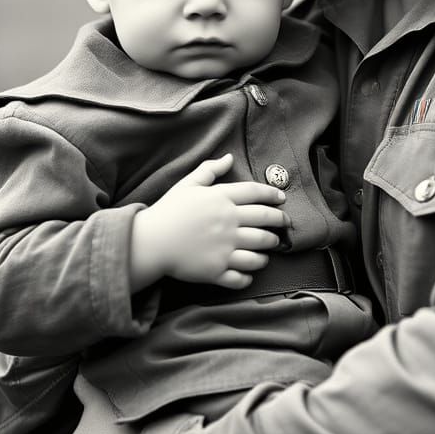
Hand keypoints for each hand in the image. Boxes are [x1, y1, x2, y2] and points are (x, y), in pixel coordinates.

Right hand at [136, 153, 289, 287]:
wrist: (149, 242)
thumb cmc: (168, 211)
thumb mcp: (188, 185)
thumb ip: (210, 169)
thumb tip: (229, 157)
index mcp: (221, 199)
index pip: (256, 193)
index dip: (273, 194)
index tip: (282, 199)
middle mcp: (228, 222)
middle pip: (265, 220)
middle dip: (280, 222)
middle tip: (285, 224)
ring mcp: (224, 247)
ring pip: (260, 249)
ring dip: (269, 248)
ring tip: (269, 248)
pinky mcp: (217, 270)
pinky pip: (242, 276)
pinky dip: (250, 275)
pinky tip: (250, 272)